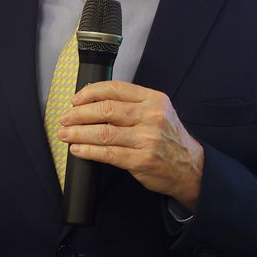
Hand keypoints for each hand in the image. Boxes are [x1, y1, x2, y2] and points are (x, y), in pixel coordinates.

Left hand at [58, 81, 204, 210]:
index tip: (76, 99)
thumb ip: (133, 104)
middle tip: (66, 118)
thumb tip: (94, 100)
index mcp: (155, 100)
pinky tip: (78, 149)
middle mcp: (152, 117)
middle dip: (79, 114)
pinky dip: (88, 151)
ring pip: (103, 132)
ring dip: (78, 133)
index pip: (116, 89)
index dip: (90, 93)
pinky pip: (107, 153)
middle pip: (106, 110)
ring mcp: (147, 139)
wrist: (190, 166)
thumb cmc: (170, 139)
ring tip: (65, 134)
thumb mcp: (159, 112)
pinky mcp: (141, 160)